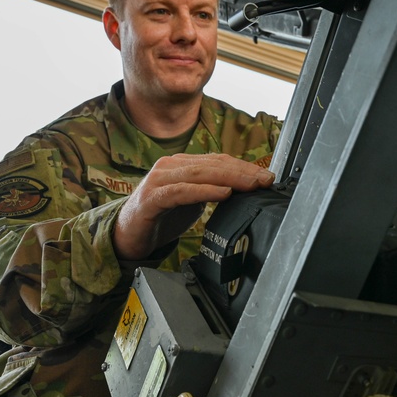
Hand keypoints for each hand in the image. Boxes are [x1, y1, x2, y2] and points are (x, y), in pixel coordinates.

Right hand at [114, 153, 274, 260]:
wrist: (128, 236)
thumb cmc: (161, 217)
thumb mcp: (193, 202)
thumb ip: (212, 191)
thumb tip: (245, 191)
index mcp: (182, 165)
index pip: (219, 160)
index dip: (244, 167)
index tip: (268, 176)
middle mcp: (170, 166)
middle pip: (213, 164)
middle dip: (243, 171)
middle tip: (266, 180)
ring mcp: (159, 179)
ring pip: (200, 174)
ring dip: (230, 178)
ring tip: (251, 184)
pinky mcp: (152, 197)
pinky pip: (182, 191)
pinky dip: (205, 191)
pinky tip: (223, 193)